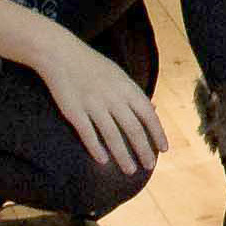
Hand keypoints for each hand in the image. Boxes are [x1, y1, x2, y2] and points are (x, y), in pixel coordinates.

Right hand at [34, 37, 165, 184]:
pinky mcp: (74, 111)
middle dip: (143, 150)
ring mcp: (93, 105)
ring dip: (123, 155)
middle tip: (149, 167)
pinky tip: (103, 161)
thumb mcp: (119, 75)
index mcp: (127, 88)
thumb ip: (135, 94)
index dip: (157, 133)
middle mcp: (113, 98)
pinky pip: (88, 134)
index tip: (163, 150)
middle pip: (133, 129)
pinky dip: (96, 148)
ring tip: (130, 171)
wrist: (61, 55)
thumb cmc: (93, 66)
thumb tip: (153, 109)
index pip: (148, 115)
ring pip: (112, 135)